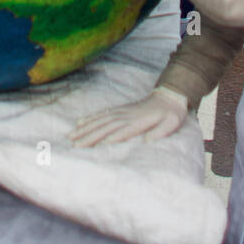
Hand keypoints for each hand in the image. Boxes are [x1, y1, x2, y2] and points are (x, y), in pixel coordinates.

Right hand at [69, 87, 188, 147]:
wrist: (169, 96)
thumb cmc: (171, 114)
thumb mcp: (171, 124)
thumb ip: (160, 133)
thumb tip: (146, 142)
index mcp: (139, 122)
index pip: (120, 132)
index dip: (106, 139)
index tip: (92, 147)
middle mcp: (126, 116)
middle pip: (105, 126)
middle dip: (89, 135)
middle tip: (74, 144)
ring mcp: (122, 111)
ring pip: (100, 120)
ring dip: (86, 127)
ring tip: (71, 135)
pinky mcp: (120, 110)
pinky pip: (103, 114)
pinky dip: (91, 118)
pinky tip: (81, 122)